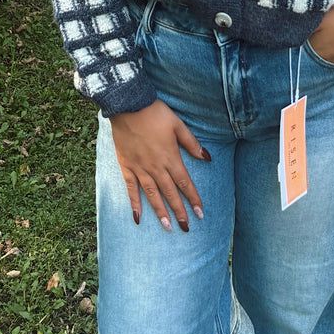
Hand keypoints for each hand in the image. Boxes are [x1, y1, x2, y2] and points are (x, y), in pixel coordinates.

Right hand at [109, 99, 209, 231]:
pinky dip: (134, 203)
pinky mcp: (126, 166)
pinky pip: (131, 188)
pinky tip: (138, 217)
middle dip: (179, 211)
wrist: (128, 106)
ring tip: (168, 227)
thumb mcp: (178, 125)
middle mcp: (156, 167)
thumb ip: (191, 143)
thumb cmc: (155, 113)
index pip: (185, 183)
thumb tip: (206, 158)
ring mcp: (140, 168)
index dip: (193, 199)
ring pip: (152, 195)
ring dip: (160, 212)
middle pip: (170, 193)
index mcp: (170, 158)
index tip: (200, 214)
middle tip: (186, 228)